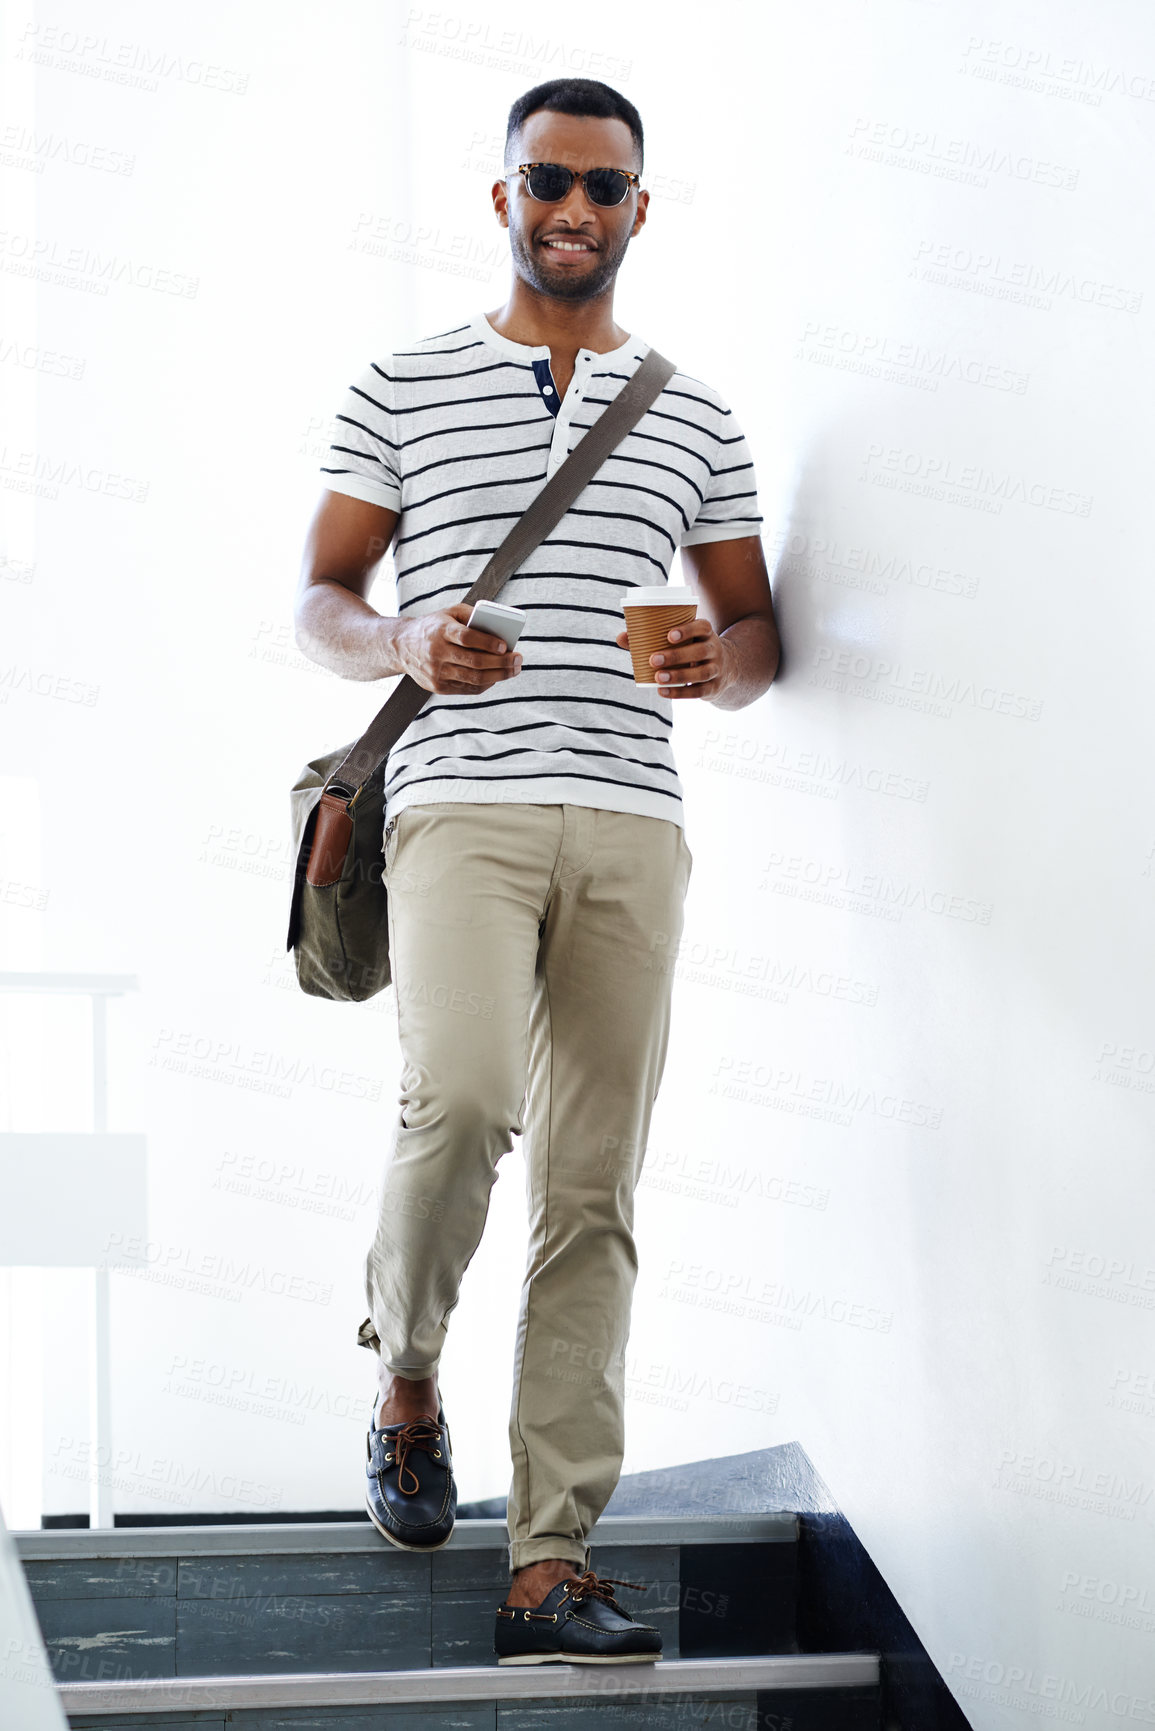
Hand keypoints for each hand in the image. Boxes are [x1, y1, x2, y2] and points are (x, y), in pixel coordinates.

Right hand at [398, 604, 522, 694]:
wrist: (402, 646)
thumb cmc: (433, 627)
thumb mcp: (449, 613)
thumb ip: (472, 615)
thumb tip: (498, 627)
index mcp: (440, 630)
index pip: (466, 638)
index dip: (487, 643)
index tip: (505, 645)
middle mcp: (436, 652)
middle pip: (475, 662)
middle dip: (501, 663)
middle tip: (519, 659)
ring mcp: (436, 672)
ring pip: (474, 679)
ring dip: (499, 676)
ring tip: (514, 669)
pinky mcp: (438, 687)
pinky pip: (468, 689)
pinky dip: (486, 684)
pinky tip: (498, 677)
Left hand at [615, 618, 732, 699]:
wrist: (725, 668)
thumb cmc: (691, 648)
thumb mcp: (681, 641)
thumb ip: (651, 638)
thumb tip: (621, 637)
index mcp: (706, 633)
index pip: (702, 627)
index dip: (688, 630)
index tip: (669, 635)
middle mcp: (715, 649)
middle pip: (700, 651)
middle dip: (677, 656)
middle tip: (653, 659)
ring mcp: (716, 669)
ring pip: (701, 673)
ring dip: (679, 675)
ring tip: (658, 678)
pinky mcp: (714, 687)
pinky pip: (698, 691)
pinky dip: (680, 693)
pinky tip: (663, 692)